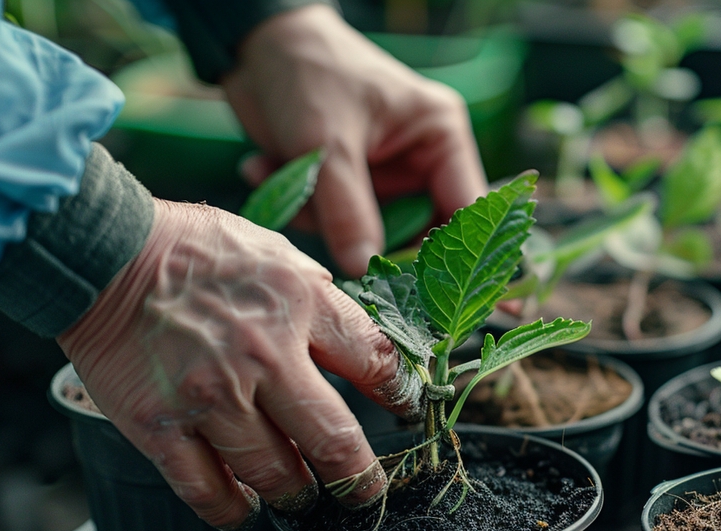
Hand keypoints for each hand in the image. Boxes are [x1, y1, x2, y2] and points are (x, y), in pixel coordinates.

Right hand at [57, 199, 421, 529]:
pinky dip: (233, 511)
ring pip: (276, 476)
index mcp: (300, 306)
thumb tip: (355, 341)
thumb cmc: (192, 249)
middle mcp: (264, 357)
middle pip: (335, 442)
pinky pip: (208, 491)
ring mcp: (211, 397)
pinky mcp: (160, 427)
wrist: (102, 253)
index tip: (406, 414)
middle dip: (358, 479)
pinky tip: (246, 510)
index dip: (402, 397)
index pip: (376, 363)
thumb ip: (319, 297)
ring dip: (297, 495)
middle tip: (365, 492)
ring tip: (301, 495)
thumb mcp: (275, 252)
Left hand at [221, 4, 487, 277]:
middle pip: (417, 232)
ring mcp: (383, 175)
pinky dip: (301, 206)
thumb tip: (365, 270)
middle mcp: (420, 161)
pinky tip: (268, 167)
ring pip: (369, 233)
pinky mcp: (348, 185)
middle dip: (369, 240)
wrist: (253, 45)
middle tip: (338, 252)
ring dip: (321, 219)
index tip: (433, 296)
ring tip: (287, 182)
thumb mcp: (327, 143)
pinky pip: (335, 222)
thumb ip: (348, 210)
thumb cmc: (308, 72)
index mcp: (440, 137)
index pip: (466, 211)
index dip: (458, 257)